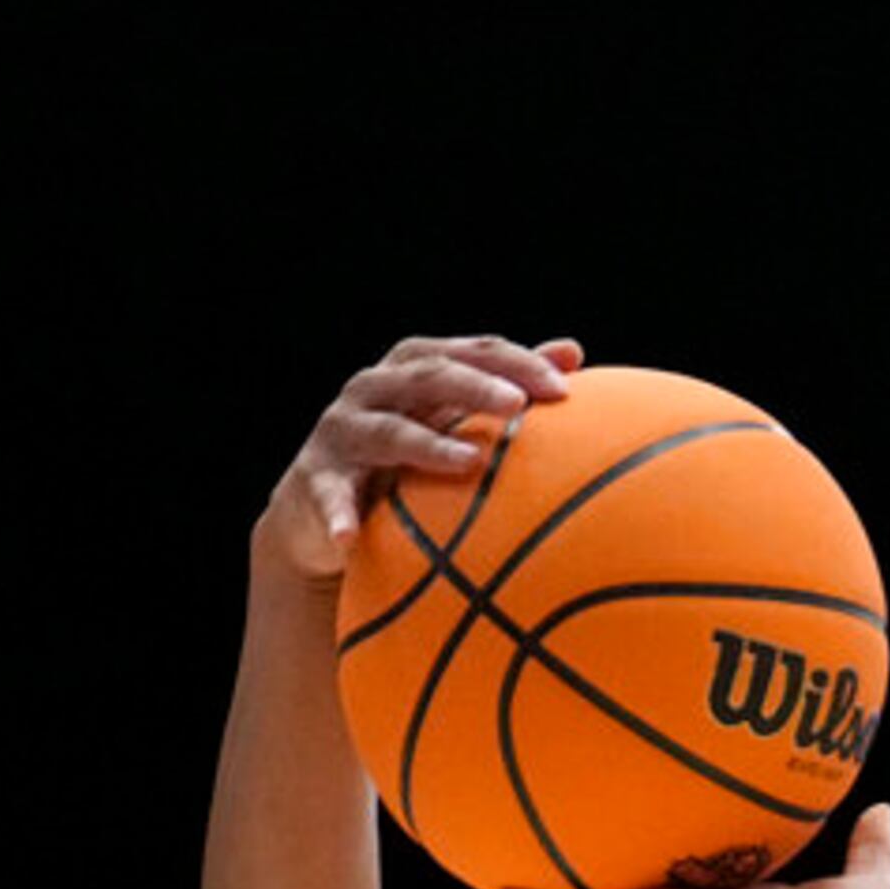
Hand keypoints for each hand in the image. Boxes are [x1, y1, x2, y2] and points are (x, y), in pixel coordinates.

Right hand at [254, 334, 585, 584]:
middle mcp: (375, 388)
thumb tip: (572, 352)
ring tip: (469, 462)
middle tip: (518, 405)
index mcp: (415, 368)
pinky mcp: (317, 477)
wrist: (321, 502)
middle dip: (475, 386)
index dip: (515, 362)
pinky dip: (339, 514)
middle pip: (430, 376)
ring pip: (388, 431)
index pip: (471, 352)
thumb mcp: (453, 417)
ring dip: (428, 445)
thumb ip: (507, 386)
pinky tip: (351, 536)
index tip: (563, 388)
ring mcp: (344, 430)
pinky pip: (331, 495)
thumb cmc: (405, 455)